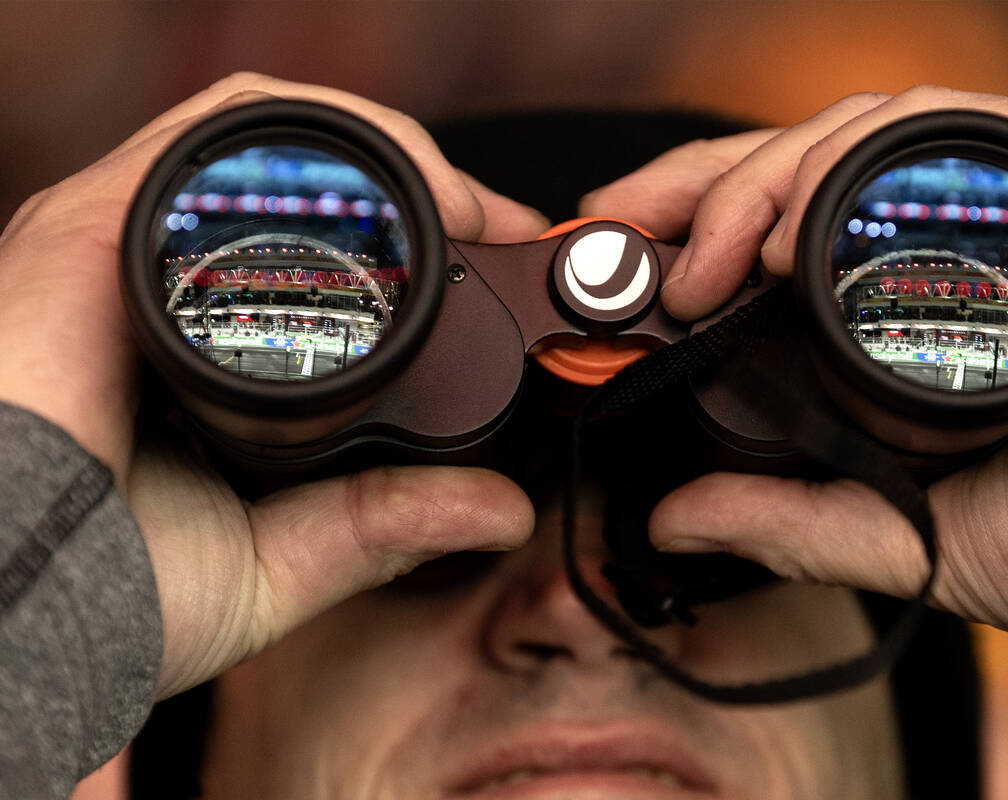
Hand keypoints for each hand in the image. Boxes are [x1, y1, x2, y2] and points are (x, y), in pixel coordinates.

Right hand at [0, 73, 541, 697]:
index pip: (311, 253)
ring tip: (471, 210)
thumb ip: (380, 523)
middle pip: (303, 187)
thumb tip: (496, 510)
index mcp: (199, 345)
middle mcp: (160, 283)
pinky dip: (328, 138)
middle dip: (417, 189)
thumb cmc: (112, 600)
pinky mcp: (93, 225)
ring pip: (270, 144)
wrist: (17, 614)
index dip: (417, 245)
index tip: (499, 267)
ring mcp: (124, 246)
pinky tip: (412, 185)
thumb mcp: (279, 557)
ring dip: (389, 156)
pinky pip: (220, 135)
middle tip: (497, 232)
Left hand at [582, 86, 1007, 643]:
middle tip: (631, 240)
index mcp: (926, 295)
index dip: (704, 218)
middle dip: (702, 189)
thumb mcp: (897, 528)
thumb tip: (676, 517)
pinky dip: (852, 165)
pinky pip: (948, 131)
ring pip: (863, 134)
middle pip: (812, 163)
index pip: (798, 222)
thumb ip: (787, 519)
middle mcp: (971, 233)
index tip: (624, 247)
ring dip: (760, 183)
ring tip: (704, 264)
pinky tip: (789, 240)